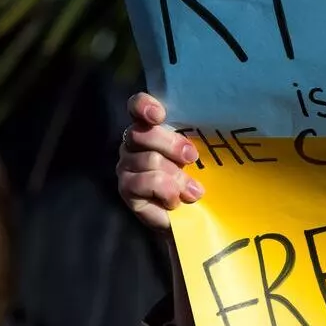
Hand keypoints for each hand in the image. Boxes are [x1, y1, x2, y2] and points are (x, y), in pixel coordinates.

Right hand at [117, 93, 203, 231]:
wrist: (187, 218)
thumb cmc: (192, 181)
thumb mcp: (197, 159)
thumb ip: (192, 144)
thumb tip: (200, 141)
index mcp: (149, 129)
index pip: (137, 107)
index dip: (144, 106)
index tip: (159, 115)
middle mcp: (133, 144)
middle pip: (144, 133)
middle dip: (172, 145)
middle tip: (191, 158)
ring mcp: (126, 165)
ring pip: (150, 160)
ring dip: (177, 177)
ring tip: (191, 191)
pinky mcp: (126, 188)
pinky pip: (147, 182)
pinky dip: (167, 192)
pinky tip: (175, 201)